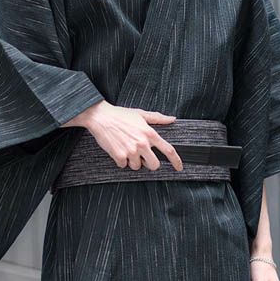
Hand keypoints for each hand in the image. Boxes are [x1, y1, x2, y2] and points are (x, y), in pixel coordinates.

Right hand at [69, 102, 183, 171]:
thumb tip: (172, 119)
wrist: (100, 117)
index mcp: (149, 133)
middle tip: (142, 156)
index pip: (168, 150)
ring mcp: (131, 151)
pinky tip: (118, 149)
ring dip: (133, 161)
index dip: (176, 161)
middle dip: (149, 163)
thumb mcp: (141, 114)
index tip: (179, 167)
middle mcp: (142, 143)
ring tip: (126, 148)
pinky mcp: (119, 156)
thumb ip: (158, 118)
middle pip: (154, 165)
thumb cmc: (120, 115)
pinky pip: (123, 165)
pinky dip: (121, 160)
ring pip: (137, 166)